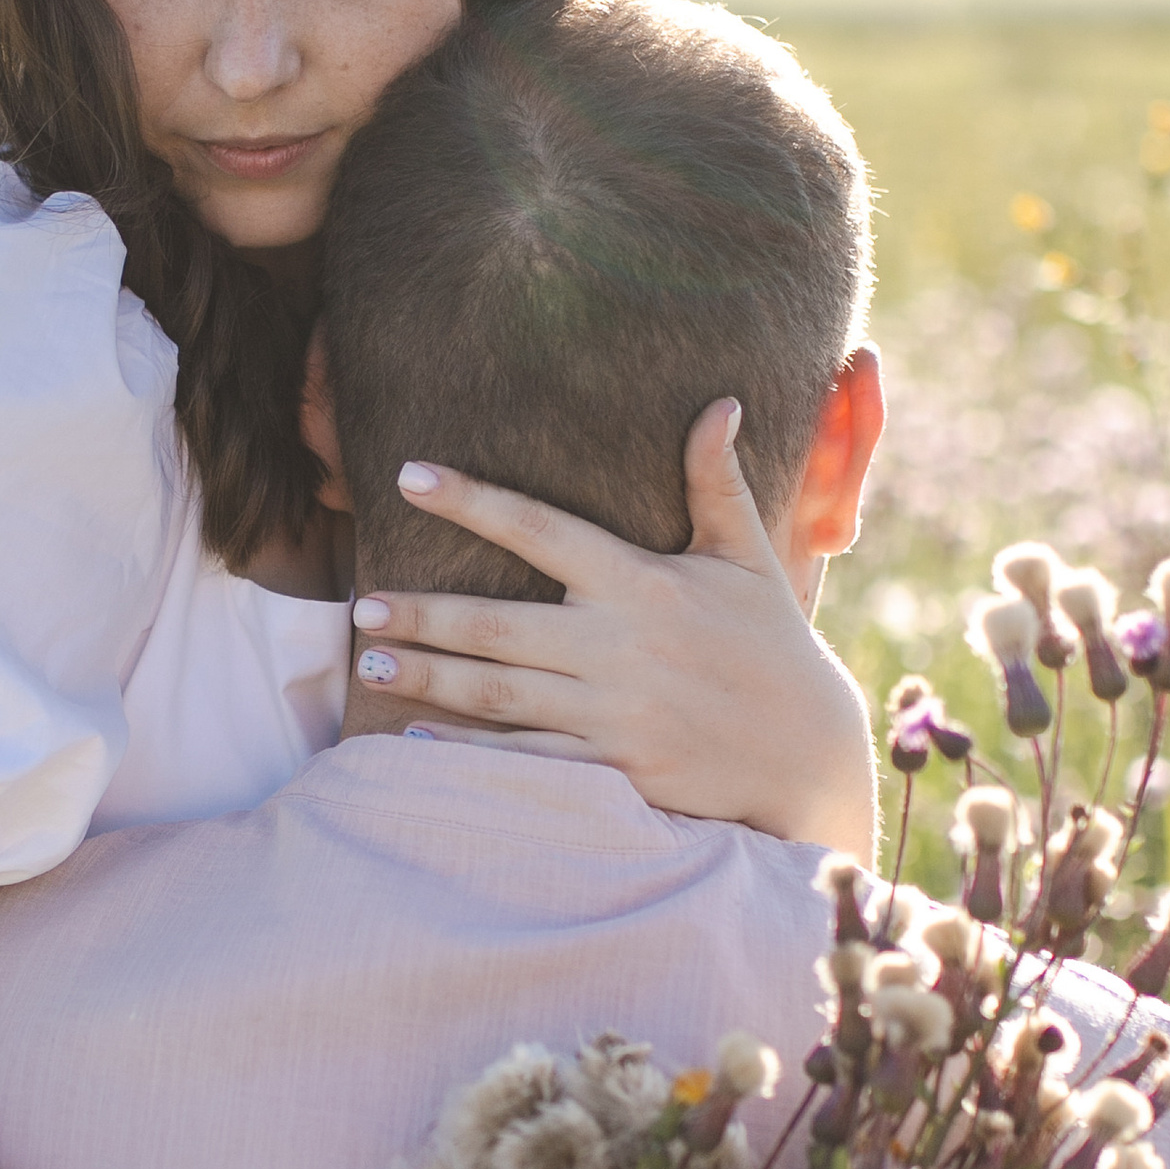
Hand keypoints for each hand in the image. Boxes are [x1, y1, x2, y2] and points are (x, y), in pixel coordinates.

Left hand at [349, 400, 879, 854]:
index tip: (409, 476)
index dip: (471, 499)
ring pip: (499, 691)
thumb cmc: (773, 645)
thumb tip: (720, 400)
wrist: (807, 756)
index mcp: (643, 582)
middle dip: (425, 612)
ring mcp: (613, 712)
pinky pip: (526, 756)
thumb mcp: (749, 558)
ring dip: (428, 677)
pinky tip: (415, 739)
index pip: (540, 528)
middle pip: (498, 623)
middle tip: (362, 602)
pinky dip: (468, 750)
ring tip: (369, 661)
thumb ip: (717, 482)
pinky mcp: (615, 767)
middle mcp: (619, 646)